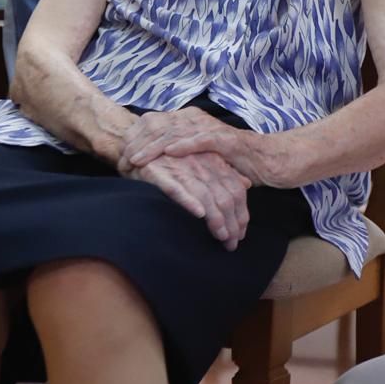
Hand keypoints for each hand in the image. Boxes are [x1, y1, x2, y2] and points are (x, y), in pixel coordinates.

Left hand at [121, 107, 286, 188]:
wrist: (274, 161)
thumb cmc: (238, 162)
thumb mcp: (204, 160)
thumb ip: (183, 158)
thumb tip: (157, 166)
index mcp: (192, 124)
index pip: (158, 126)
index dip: (137, 138)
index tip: (119, 153)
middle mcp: (200, 122)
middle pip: (162, 127)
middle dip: (139, 142)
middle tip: (120, 157)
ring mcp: (214, 130)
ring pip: (177, 133)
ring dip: (155, 145)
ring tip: (135, 157)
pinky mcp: (228, 140)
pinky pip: (202, 141)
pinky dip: (185, 145)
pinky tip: (169, 152)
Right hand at [129, 152, 251, 248]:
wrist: (137, 139)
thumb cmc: (173, 154)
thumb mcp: (202, 160)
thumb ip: (225, 171)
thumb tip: (247, 184)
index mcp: (214, 163)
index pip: (236, 191)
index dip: (241, 214)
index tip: (240, 234)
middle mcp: (201, 165)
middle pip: (226, 197)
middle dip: (232, 223)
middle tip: (232, 244)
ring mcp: (181, 168)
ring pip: (206, 196)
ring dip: (216, 219)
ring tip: (221, 237)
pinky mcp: (159, 172)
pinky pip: (176, 188)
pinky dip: (189, 200)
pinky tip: (199, 214)